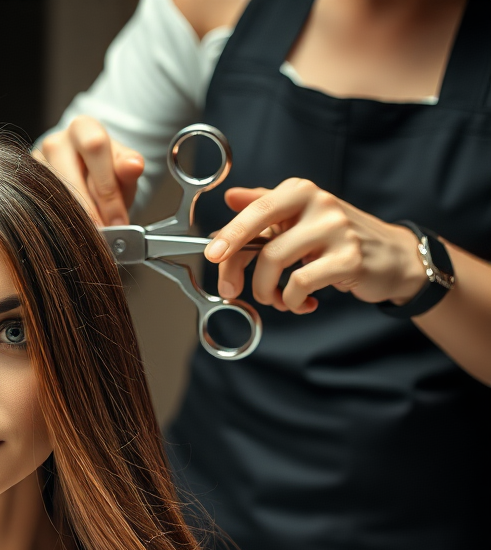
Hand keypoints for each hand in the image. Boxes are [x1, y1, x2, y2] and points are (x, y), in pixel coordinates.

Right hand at [36, 116, 144, 225]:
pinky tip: (72, 231)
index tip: (119, 221)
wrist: (83, 176)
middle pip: (70, 175)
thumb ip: (129, 169)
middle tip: (104, 235)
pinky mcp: (24, 184)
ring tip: (90, 235)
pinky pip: (40, 207)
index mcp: (83, 127)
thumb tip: (135, 166)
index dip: (107, 189)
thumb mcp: (122, 170)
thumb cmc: (105, 172)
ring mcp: (36, 163)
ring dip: (74, 219)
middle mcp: (56, 141)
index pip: (95, 149)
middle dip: (91, 211)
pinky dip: (59, 222)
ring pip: (53, 195)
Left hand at [203, 178, 427, 313]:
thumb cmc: (338, 240)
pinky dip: (291, 301)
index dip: (230, 234)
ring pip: (275, 264)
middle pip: (260, 240)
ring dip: (266, 291)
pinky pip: (300, 284)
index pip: (255, 211)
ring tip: (276, 299)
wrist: (392, 257)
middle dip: (236, 269)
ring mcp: (336, 229)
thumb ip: (265, 207)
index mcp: (301, 192)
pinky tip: (301, 303)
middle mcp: (319, 204)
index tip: (212, 255)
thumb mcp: (301, 218)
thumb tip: (231, 196)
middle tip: (231, 290)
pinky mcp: (349, 258)